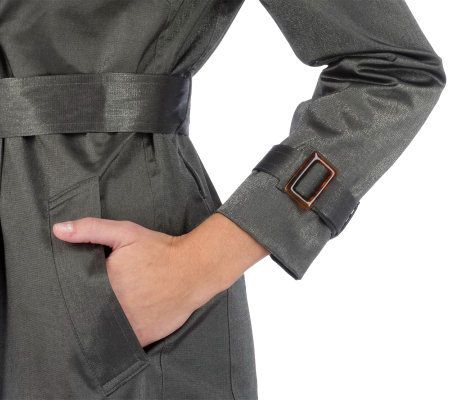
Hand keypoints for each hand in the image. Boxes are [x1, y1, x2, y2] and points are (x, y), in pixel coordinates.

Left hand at [52, 213, 268, 346]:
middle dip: (90, 308)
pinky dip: (122, 335)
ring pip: (106, 330)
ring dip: (104, 323)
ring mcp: (130, 327)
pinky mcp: (144, 337)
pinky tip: (126, 321)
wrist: (194, 269)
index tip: (80, 289)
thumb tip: (58, 230)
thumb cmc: (160, 251)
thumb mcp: (125, 232)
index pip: (78, 296)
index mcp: (105, 285)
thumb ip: (91, 229)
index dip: (77, 293)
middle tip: (100, 298)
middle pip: (91, 314)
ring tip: (110, 311)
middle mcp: (115, 310)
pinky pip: (124, 341)